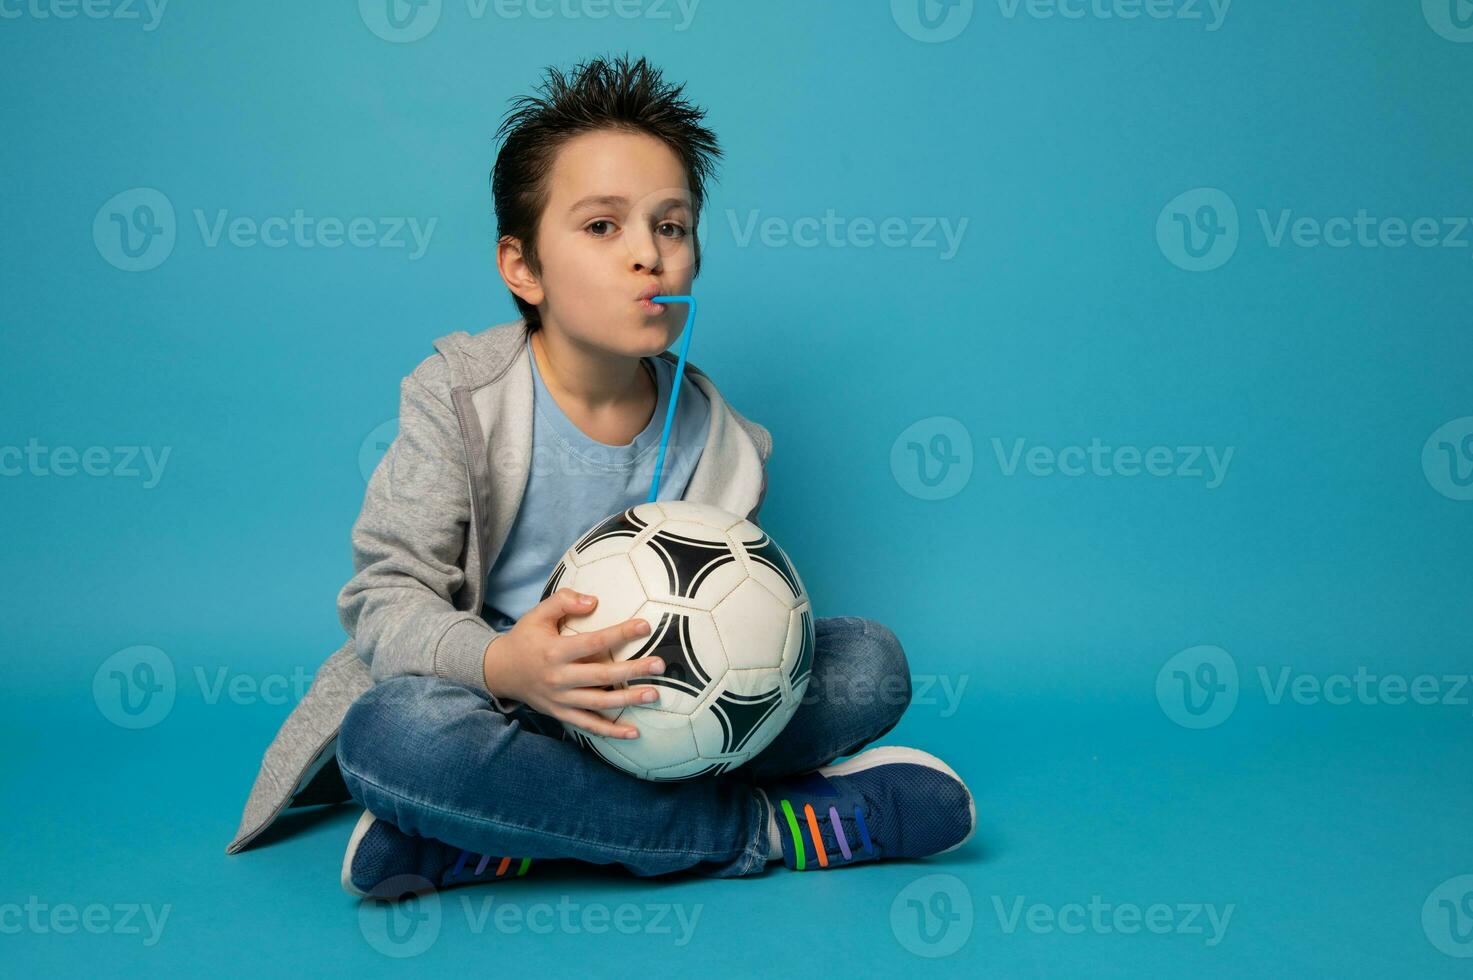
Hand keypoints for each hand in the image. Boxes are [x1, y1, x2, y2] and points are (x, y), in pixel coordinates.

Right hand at [481, 588, 665, 739]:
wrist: (500, 671)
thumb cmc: (525, 638)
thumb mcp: (537, 614)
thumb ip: (563, 601)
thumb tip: (594, 601)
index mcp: (554, 651)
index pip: (593, 642)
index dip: (619, 634)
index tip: (645, 626)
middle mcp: (558, 678)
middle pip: (601, 677)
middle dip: (633, 671)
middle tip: (660, 664)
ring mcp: (560, 700)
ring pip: (598, 704)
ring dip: (628, 701)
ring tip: (654, 695)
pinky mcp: (560, 714)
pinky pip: (588, 726)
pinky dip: (611, 732)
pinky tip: (634, 732)